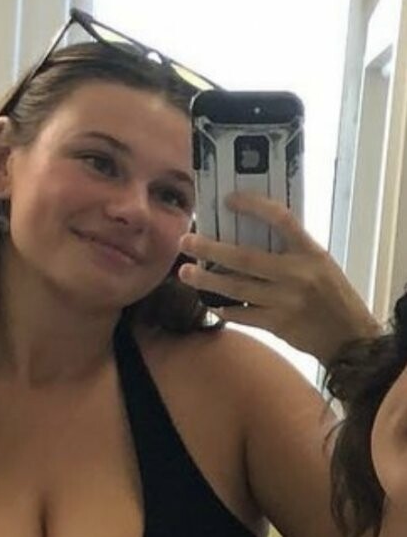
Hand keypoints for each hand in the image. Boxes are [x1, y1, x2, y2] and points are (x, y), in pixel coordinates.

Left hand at [178, 192, 378, 365]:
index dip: (254, 206)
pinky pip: (244, 315)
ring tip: (186, 273)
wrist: (349, 336)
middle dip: (211, 248)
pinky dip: (225, 309)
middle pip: (245, 258)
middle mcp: (296, 274)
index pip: (280, 219)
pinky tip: (211, 302)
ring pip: (238, 289)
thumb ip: (292, 251)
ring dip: (208, 280)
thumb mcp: (321, 263)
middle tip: (186, 241)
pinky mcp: (278, 325)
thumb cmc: (334, 295)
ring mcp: (285, 301)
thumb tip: (253, 235)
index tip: (229, 200)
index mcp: (310, 252)